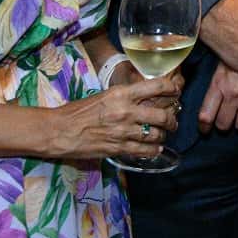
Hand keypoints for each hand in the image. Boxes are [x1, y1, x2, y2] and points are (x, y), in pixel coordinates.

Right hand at [53, 72, 183, 159]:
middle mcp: (126, 111)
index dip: (173, 89)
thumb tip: (146, 98)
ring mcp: (124, 132)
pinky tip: (154, 148)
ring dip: (162, 136)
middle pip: (162, 115)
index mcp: (122, 93)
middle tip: (172, 121)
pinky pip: (145, 150)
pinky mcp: (119, 148)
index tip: (176, 92)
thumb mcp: (105, 95)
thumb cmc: (79, 111)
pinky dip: (153, 150)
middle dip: (172, 119)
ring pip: (156, 135)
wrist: (61, 130)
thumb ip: (126, 96)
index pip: (157, 86)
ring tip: (161, 135)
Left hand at [198, 62, 237, 133]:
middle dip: (224, 125)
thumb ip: (217, 82)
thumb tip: (208, 93)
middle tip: (226, 119)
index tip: (205, 130)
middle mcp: (233, 95)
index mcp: (219, 85)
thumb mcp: (223, 63)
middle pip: (223, 125)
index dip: (204, 127)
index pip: (205, 116)